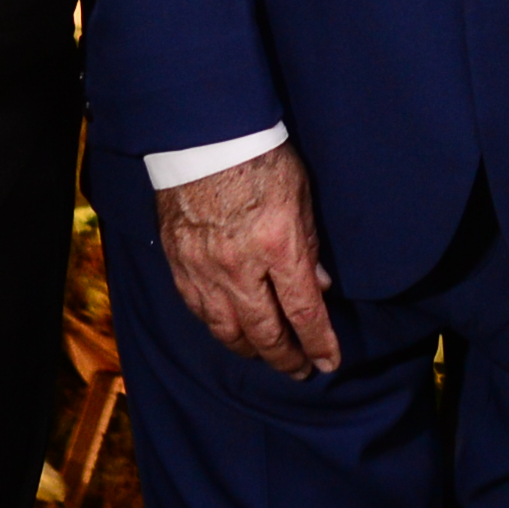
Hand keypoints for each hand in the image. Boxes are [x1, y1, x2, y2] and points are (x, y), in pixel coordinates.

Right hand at [155, 143, 341, 378]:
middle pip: (265, 332)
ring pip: (226, 330)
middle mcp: (239, 266)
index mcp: (277, 245)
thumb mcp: (301, 196)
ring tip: (267, 355)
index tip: (329, 362)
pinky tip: (230, 331)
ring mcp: (204, 268)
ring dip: (250, 350)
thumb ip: (310, 245)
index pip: (303, 311)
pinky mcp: (179, 263)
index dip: (319, 343)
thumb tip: (320, 286)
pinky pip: (198, 310)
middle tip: (301, 370)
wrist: (202, 136)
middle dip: (286, 357)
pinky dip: (218, 327)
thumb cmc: (260, 156)